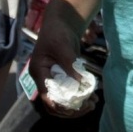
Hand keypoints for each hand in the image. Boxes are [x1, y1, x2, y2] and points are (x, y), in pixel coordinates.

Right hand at [28, 0, 95, 118]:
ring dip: (77, 105)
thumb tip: (81, 84)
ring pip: (62, 100)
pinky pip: (70, 93)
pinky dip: (80, 97)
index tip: (75, 108)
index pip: (46, 95)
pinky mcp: (63, 78)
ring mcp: (53, 79)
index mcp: (39, 72)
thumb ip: (70, 65)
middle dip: (70, 108)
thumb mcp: (63, 47)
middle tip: (88, 107)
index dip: (60, 104)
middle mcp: (44, 79)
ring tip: (93, 104)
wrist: (62, 22)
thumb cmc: (58, 31)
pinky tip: (93, 98)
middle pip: (54, 103)